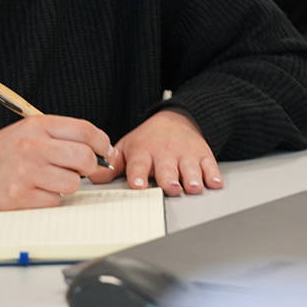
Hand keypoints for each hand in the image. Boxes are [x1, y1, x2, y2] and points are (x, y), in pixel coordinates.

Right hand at [0, 115, 113, 210]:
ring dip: (68, 185)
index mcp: (38, 126)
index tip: (104, 151)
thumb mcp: (31, 130)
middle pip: (84, 158)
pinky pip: (54, 201)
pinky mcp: (20, 197)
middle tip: (82, 170)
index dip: (102, 142)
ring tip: (51, 179)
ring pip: (72, 183)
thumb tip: (100, 152)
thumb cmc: (5, 150)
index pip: (85, 130)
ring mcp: (27, 173)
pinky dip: (50, 199)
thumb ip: (63, 136)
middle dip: (90, 166)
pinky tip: (36, 191)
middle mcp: (34, 147)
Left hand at [89, 109, 223, 196]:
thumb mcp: (127, 148)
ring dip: (192, 177)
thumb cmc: (148, 140)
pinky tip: (214, 182)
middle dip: (169, 179)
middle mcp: (165, 153)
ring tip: (192, 187)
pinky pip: (210, 164)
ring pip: (190, 168)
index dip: (138, 175)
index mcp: (144, 151)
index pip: (139, 164)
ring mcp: (186, 154)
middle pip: (167, 169)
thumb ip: (112, 166)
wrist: (176, 118)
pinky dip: (213, 174)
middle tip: (171, 188)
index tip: (137, 184)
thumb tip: (92, 178)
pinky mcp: (203, 154)